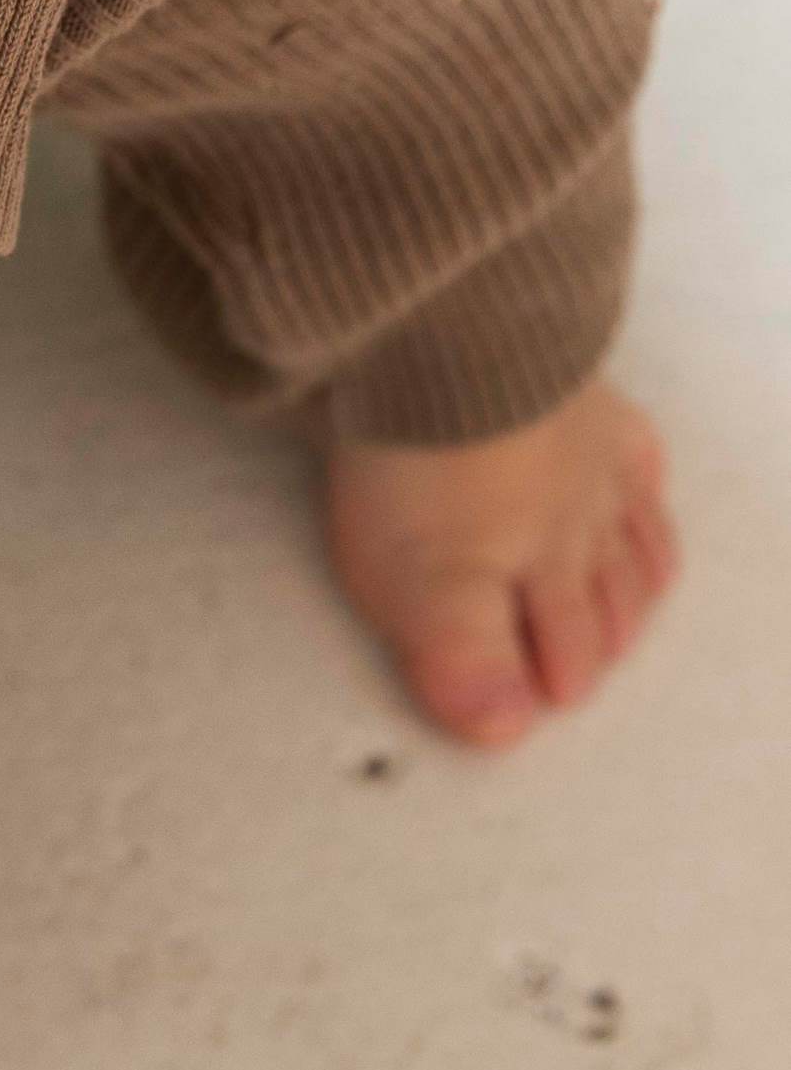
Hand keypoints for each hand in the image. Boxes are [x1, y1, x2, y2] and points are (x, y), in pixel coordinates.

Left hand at [325, 379, 676, 745]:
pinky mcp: (587, 395)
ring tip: (625, 608)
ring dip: (630, 583)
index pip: (565, 643)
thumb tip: (508, 733)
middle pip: (603, 596)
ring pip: (629, 536)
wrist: (454, 336)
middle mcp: (580, 519)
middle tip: (586, 670)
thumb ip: (468, 662)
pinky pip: (637, 455)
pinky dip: (644, 492)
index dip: (558, 678)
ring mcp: (591, 455)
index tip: (555, 700)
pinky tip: (639, 494)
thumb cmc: (429, 471)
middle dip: (599, 641)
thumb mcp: (425, 585)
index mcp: (538, 571)